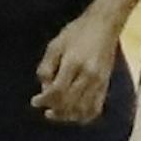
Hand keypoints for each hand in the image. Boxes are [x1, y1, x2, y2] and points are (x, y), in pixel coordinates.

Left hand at [32, 7, 120, 123]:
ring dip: (67, 116)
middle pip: (69, 103)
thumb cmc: (77, 32)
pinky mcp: (105, 85)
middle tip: (46, 109)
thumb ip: (46, 67)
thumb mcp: (55, 44)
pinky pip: (95, 109)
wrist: (105, 24)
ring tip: (57, 113)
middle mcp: (88, 75)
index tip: (35, 102)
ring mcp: (99, 82)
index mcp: (74, 63)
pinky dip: (83, 116)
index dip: (44, 100)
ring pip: (81, 110)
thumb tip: (44, 89)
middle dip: (54, 109)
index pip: (57, 91)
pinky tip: (73, 114)